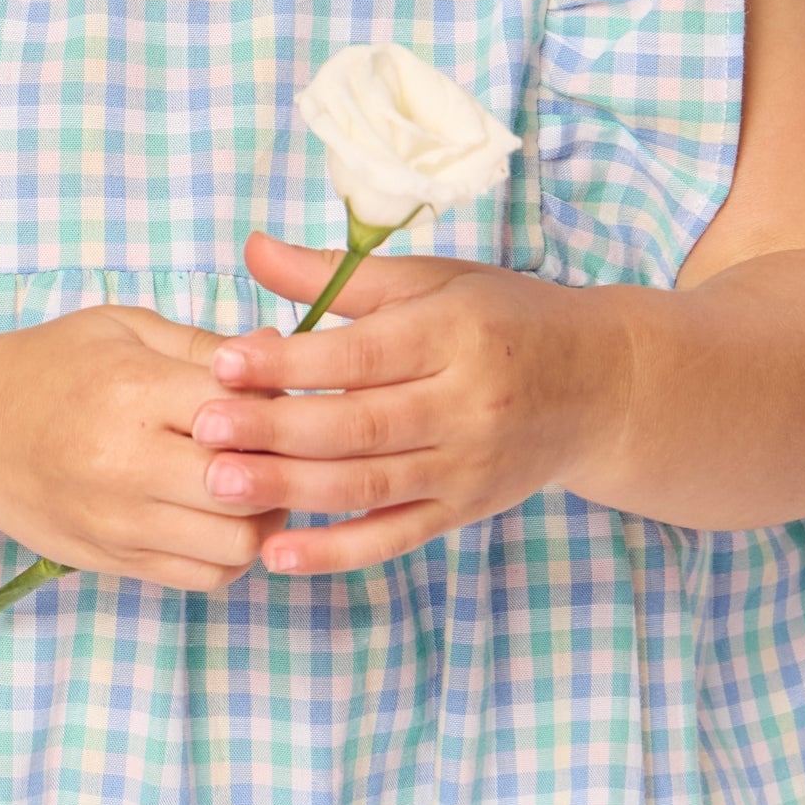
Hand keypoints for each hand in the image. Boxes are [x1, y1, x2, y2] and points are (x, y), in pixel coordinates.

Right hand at [0, 304, 289, 594]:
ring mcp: (119, 522)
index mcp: (132, 390)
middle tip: (284, 448)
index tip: (280, 399)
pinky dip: (232, 554)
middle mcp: (126, 463)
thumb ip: (203, 344)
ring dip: (265, 518)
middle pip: (249, 484)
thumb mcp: (122, 329)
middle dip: (281, 467)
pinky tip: (226, 519)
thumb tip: (281, 350)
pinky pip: (205, 576)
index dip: (277, 407)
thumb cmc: (50, 368)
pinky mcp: (115, 560)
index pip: (242, 410)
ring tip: (258, 486)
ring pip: (237, 542)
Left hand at [187, 233, 629, 575]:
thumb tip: (252, 249)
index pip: (362, 354)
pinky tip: (277, 555)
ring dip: (290, 490)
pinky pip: (394, 537)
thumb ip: (339, 275)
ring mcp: (467, 467)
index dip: (291, 361)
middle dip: (275, 430)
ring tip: (219, 485)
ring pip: (368, 486)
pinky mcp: (464, 510)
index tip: (224, 362)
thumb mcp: (432, 281)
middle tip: (203, 430)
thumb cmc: (501, 319)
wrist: (600, 386)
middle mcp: (466, 406)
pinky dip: (337, 552)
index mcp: (456, 335)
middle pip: (358, 426)